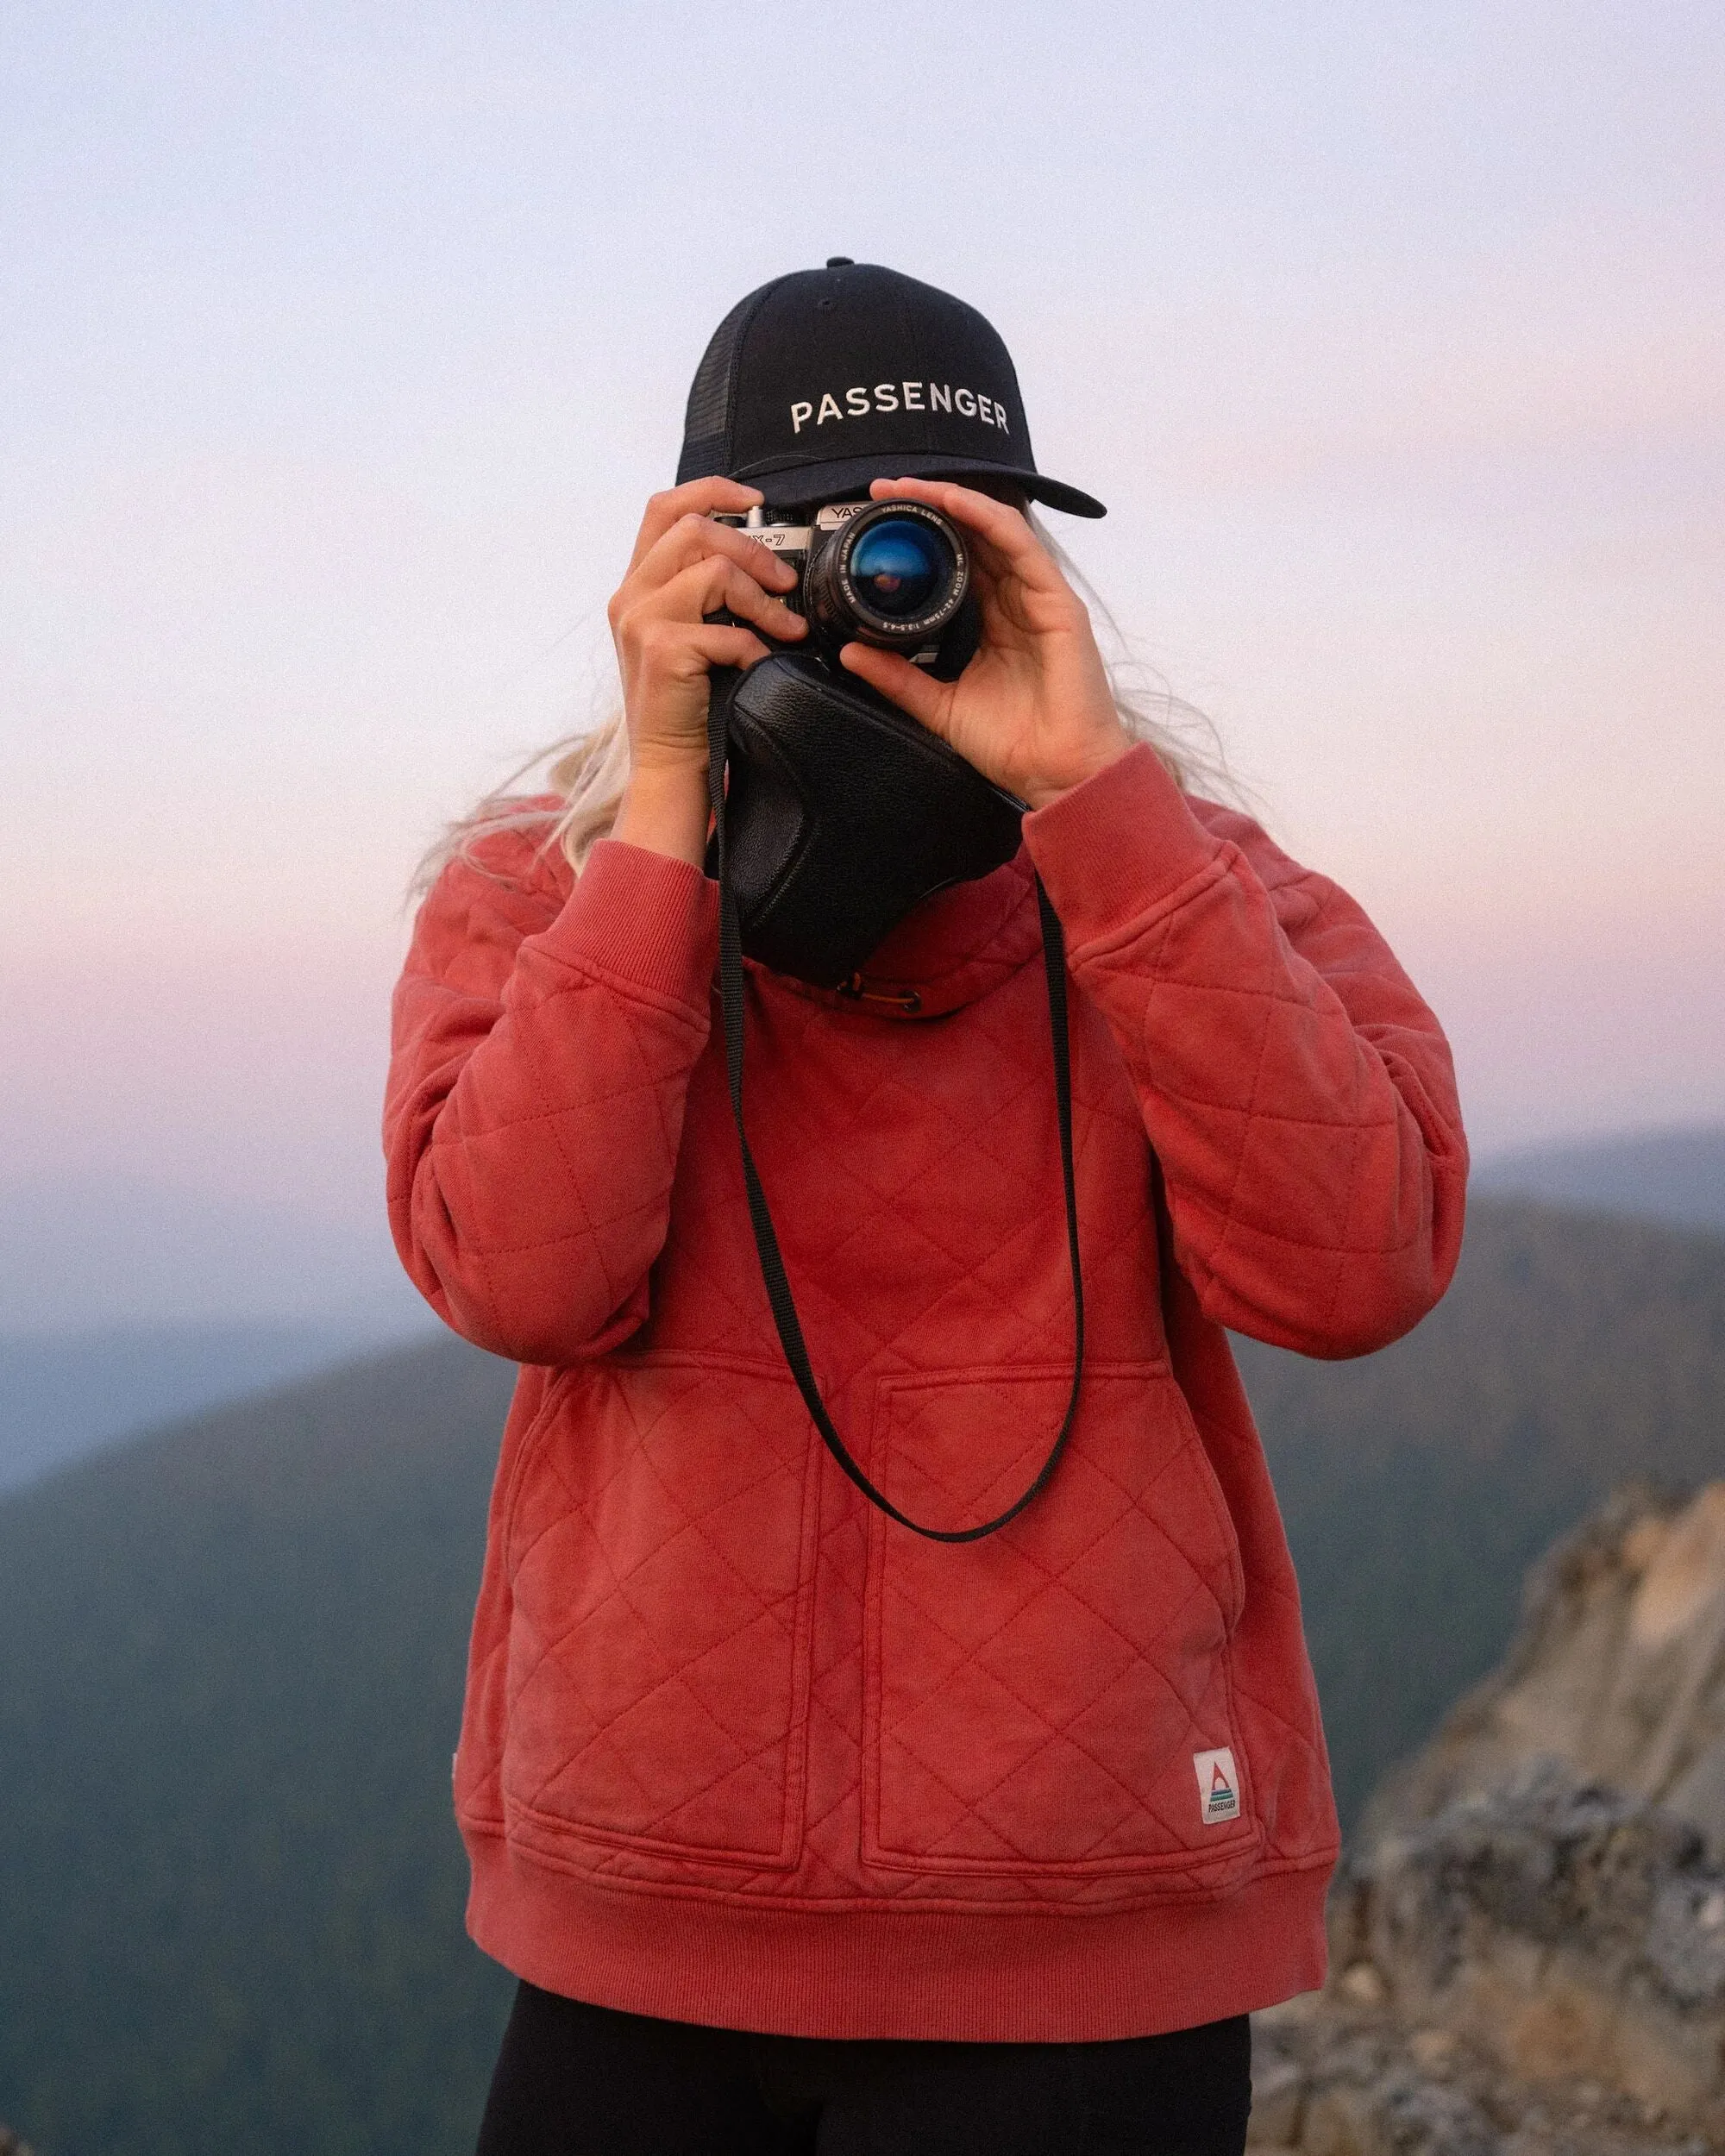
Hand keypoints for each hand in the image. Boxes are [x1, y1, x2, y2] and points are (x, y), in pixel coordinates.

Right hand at [606, 478, 806, 864]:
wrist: (667, 765)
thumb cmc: (689, 705)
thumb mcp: (690, 635)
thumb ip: (705, 593)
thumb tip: (762, 562)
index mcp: (636, 584)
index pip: (665, 508)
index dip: (712, 490)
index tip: (756, 500)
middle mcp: (629, 595)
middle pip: (696, 528)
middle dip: (753, 550)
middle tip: (785, 584)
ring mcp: (640, 620)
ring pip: (715, 570)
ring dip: (763, 599)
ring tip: (787, 628)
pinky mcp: (662, 650)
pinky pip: (726, 629)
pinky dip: (754, 647)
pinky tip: (759, 666)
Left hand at [836, 478, 1128, 810]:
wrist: (1056, 774)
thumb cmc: (1011, 743)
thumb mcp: (939, 704)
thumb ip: (897, 678)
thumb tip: (850, 653)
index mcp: (991, 620)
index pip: (955, 561)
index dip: (920, 535)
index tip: (877, 520)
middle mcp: (1015, 601)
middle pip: (972, 536)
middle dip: (929, 507)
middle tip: (884, 491)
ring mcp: (1038, 598)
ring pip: (995, 530)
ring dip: (952, 501)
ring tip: (912, 488)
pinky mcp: (1058, 602)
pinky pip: (1021, 546)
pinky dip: (988, 519)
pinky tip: (957, 503)